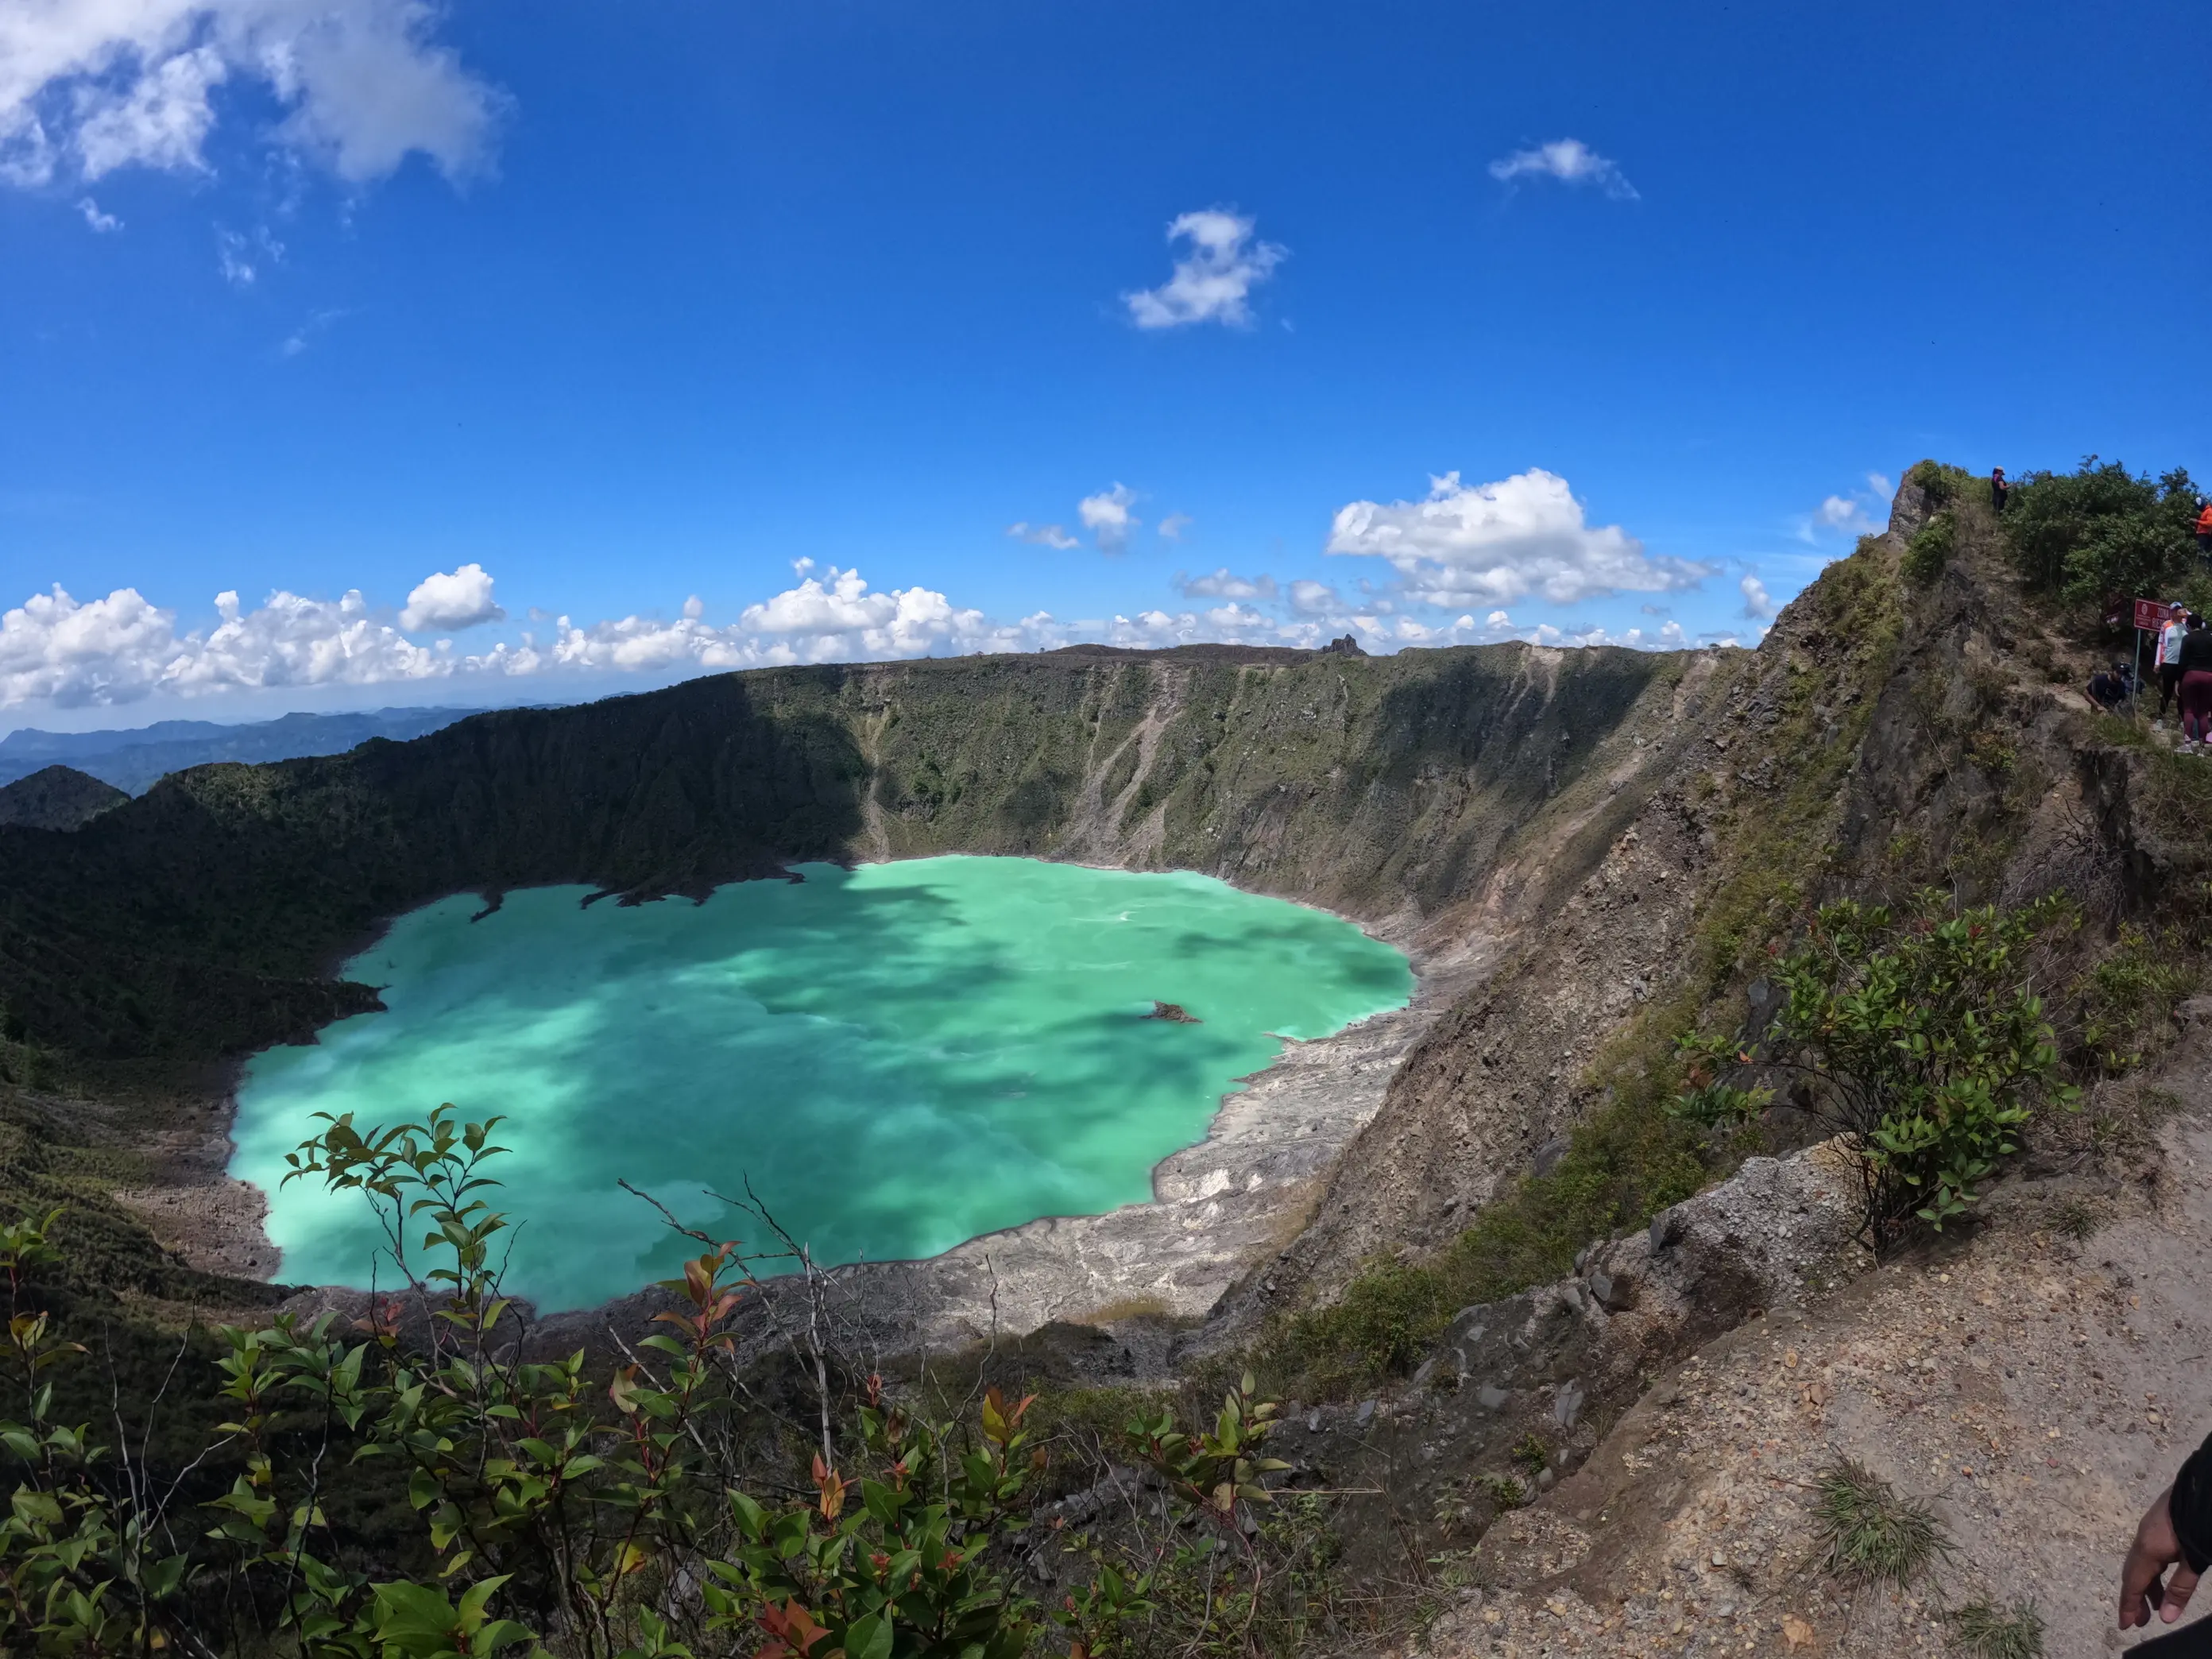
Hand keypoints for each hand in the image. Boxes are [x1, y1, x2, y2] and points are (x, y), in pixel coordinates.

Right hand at [2121, 1484, 2201, 1628]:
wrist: (2202, 1489)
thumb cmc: (2198, 1525)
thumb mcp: (2194, 1560)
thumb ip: (2180, 1588)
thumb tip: (2165, 1618)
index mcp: (2147, 1550)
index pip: (2133, 1584)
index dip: (2128, 1605)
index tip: (2124, 1625)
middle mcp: (2141, 1539)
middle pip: (2133, 1574)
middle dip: (2136, 1599)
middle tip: (2141, 1621)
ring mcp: (2148, 1529)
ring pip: (2141, 1564)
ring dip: (2147, 1586)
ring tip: (2157, 1606)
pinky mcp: (2157, 1524)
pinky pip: (2148, 1554)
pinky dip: (2152, 1572)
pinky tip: (2163, 1577)